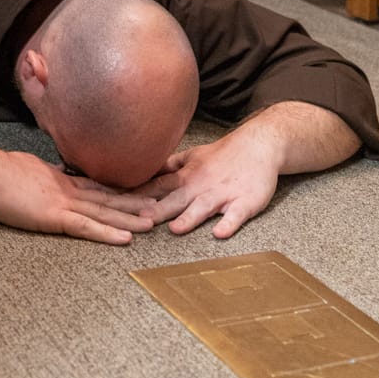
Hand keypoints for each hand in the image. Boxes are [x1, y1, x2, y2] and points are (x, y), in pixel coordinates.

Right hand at [0, 149, 156, 244]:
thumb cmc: (4, 172)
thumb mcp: (34, 170)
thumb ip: (50, 175)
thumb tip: (58, 174)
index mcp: (66, 179)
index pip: (104, 183)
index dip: (129, 185)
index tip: (151, 183)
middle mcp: (72, 189)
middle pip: (113, 195)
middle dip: (141, 197)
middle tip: (168, 197)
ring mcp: (65, 202)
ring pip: (105, 211)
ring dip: (132, 216)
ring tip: (156, 221)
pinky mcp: (55, 217)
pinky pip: (86, 226)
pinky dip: (108, 233)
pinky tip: (126, 238)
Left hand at [142, 124, 281, 238]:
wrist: (260, 145)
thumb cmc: (224, 154)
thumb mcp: (193, 156)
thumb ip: (170, 166)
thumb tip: (144, 170)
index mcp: (186, 176)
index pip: (157, 186)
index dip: (137, 195)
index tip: (119, 204)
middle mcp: (201, 185)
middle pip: (175, 199)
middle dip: (157, 210)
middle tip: (139, 221)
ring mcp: (223, 194)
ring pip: (203, 207)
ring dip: (189, 218)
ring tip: (175, 229)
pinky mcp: (245, 201)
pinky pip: (236, 214)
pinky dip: (228, 223)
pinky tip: (220, 233)